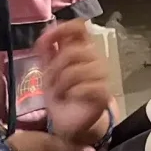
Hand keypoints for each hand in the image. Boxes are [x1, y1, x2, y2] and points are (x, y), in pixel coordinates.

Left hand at [36, 20, 114, 148]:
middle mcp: (95, 58)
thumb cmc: (61, 92)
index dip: (63, 29)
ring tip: (58, 93)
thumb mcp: (48, 69)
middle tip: (49, 81)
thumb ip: (46, 49)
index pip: (79, 28)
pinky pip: (87, 87)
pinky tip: (70, 97)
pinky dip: (73, 93)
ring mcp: (101, 75)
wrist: (71, 121)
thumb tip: (45, 29)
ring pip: (77, 71)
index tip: (46, 40)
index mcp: (82, 49)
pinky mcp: (104, 93)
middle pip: (73, 52)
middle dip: (54, 68)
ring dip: (60, 84)